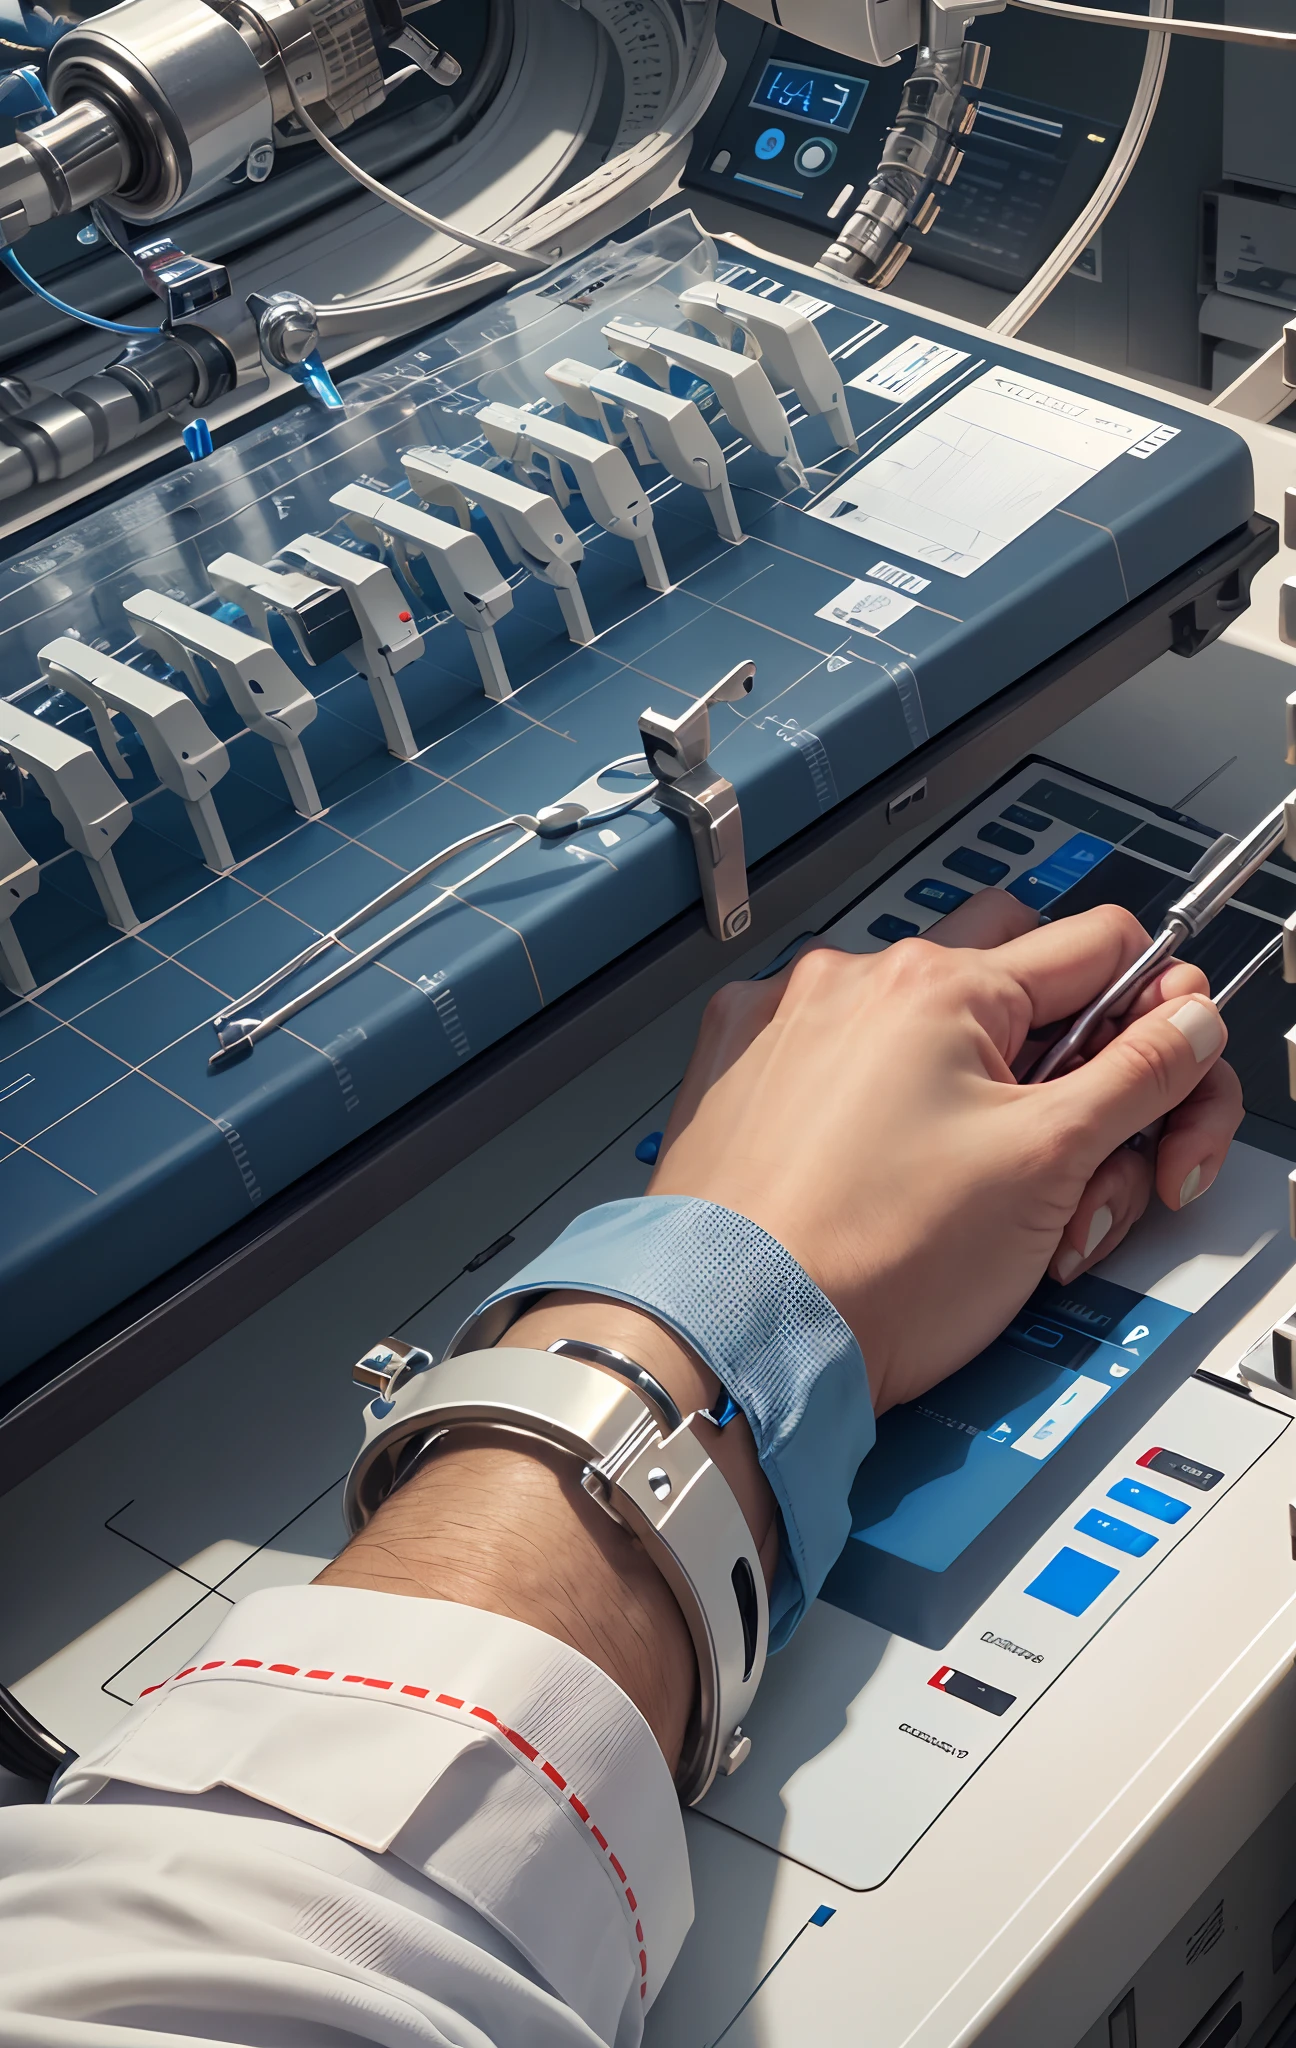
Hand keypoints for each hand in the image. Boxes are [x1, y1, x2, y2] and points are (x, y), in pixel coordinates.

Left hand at [648, 895, 1242, 1415]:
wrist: (738, 1337)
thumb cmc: (871, 1265)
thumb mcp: (1048, 1166)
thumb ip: (1139, 1076)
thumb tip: (1186, 1025)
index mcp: (939, 983)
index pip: (1100, 944)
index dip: (1151, 1013)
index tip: (1159, 1072)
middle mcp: (852, 979)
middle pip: (1015, 977)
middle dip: (1065, 1057)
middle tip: (1074, 1145)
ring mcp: (787, 1022)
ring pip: (931, 1029)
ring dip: (978, 1094)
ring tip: (978, 1195)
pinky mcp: (740, 1071)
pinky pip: (842, 1057)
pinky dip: (881, 1104)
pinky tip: (893, 1178)